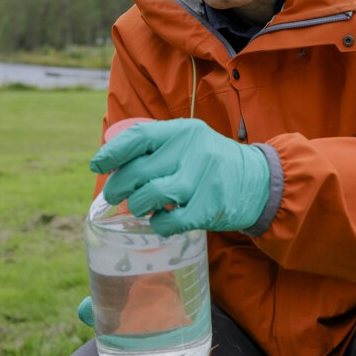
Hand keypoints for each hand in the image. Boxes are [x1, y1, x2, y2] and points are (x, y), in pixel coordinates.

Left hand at [90, 118, 269, 235]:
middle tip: (114, 195)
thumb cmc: (211, 162)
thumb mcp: (189, 141)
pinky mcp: (209, 207)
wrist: (259, 181)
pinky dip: (159, 225)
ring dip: (137, 207)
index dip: (112, 153)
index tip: (97, 165)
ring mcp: (202, 179)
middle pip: (138, 173)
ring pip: (150, 197)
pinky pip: (169, 222)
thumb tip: (111, 161)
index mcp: (183, 130)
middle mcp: (192, 151)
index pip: (138, 137)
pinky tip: (161, 221)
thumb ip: (157, 146)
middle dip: (118, 187)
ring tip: (141, 208)